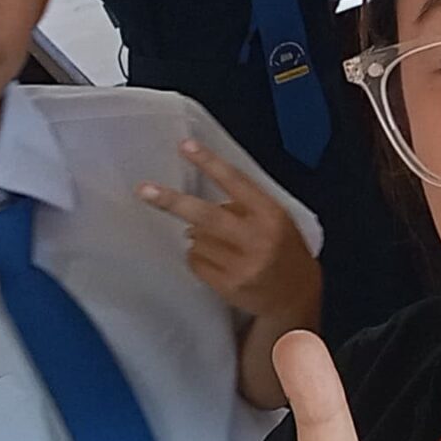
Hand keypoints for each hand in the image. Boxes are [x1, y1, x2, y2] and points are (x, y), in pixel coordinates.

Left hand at [139, 139, 319, 325]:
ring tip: (219, 244)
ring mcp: (242, 265)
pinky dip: (197, 257)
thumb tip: (196, 204)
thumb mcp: (276, 219)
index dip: (209, 163)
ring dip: (196, 237)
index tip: (185, 146)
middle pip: (206, 215)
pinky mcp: (229, 286)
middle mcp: (257, 238)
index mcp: (271, 214)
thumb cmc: (283, 249)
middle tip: (144, 190)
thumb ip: (245, 206)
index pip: (236, 182)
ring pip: (196, 240)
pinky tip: (216, 261)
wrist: (296, 294)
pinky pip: (195, 262)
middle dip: (172, 201)